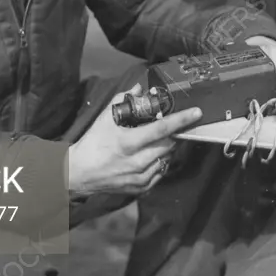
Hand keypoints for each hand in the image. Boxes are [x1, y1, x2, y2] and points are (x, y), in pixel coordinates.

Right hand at [67, 84, 202, 197]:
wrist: (79, 172)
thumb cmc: (93, 143)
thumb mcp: (106, 118)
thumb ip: (124, 100)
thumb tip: (140, 88)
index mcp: (129, 142)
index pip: (162, 128)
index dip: (181, 119)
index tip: (196, 113)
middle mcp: (137, 161)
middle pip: (169, 144)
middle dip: (174, 134)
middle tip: (171, 127)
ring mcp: (140, 177)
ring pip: (167, 158)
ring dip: (168, 148)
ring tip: (158, 141)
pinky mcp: (140, 187)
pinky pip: (160, 173)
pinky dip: (161, 162)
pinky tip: (152, 155)